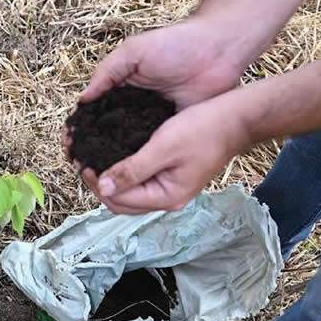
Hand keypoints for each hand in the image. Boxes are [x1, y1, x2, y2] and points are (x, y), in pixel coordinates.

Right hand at [63, 19, 245, 159]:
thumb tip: (82, 100)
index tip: (68, 144)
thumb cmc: (175, 44)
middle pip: (104, 134)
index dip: (78, 128)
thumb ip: (106, 73)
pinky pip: (149, 150)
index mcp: (119, 88)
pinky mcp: (169, 131)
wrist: (219, 50)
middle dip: (90, 149)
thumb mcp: (133, 51)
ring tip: (97, 175)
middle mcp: (131, 108)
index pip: (92, 113)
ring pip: (125, 146)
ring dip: (111, 160)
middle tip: (78, 165)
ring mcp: (150, 122)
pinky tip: (124, 174)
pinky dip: (137, 161)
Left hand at [82, 96, 251, 213]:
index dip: (96, 183)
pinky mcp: (170, 176)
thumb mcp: (163, 147)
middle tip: (84, 161)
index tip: (83, 162)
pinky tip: (112, 155)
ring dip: (109, 179)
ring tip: (93, 158)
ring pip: (129, 192)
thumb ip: (132, 170)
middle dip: (100, 184)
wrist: (237, 119)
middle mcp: (166, 199)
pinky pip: (139, 180)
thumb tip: (103, 187)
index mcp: (165, 197)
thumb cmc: (203, 129)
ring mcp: (169, 189)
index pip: (118, 201)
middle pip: (121, 202)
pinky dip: (122, 172)